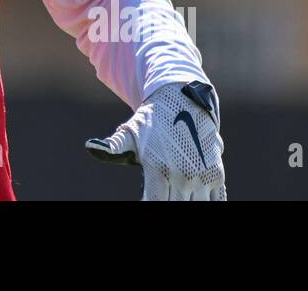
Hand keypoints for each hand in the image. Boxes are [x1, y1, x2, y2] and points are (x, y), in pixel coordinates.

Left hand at [85, 80, 225, 199]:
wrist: (184, 99)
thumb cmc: (153, 119)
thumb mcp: (130, 132)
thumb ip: (113, 146)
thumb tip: (90, 147)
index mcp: (158, 169)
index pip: (154, 204)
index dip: (149, 205)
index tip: (146, 200)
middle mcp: (182, 175)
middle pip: (176, 207)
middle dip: (168, 204)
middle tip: (162, 195)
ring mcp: (201, 176)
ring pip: (196, 206)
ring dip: (186, 203)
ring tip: (176, 196)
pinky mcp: (216, 174)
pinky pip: (217, 201)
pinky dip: (208, 204)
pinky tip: (195, 199)